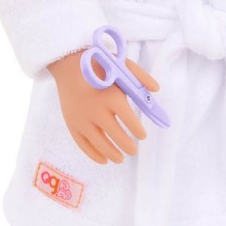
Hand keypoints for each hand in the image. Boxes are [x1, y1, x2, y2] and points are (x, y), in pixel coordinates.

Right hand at [47, 49, 160, 165]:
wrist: (68, 66)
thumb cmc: (99, 66)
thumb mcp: (121, 65)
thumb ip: (140, 77)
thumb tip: (157, 90)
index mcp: (112, 97)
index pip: (130, 120)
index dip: (138, 131)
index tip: (142, 136)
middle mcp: (97, 111)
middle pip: (116, 135)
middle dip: (128, 146)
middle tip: (134, 150)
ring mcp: (82, 119)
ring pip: (100, 144)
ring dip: (113, 154)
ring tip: (121, 158)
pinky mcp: (71, 124)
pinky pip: (83, 145)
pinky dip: (94, 155)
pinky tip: (104, 160)